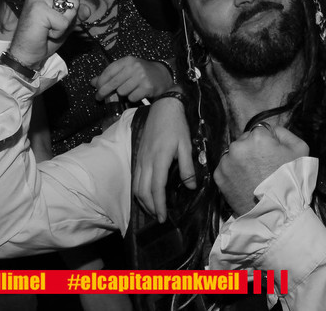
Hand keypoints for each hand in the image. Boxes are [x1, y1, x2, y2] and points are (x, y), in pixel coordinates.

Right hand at [8, 0, 79, 67]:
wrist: (26, 54)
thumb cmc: (43, 38)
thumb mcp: (65, 23)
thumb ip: (77, 14)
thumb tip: (88, 10)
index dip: (69, 14)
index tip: (52, 21)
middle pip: (75, 1)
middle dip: (67, 19)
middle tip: (49, 26)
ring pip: (71, 11)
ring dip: (63, 26)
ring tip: (47, 29)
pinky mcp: (38, 8)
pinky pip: (64, 22)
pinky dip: (58, 32)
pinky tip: (44, 32)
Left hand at [93, 56, 172, 102]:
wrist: (163, 75)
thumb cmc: (142, 72)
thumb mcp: (127, 69)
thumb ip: (110, 75)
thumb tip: (93, 82)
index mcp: (128, 60)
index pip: (109, 71)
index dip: (100, 81)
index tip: (96, 88)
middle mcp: (134, 67)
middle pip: (113, 83)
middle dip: (104, 92)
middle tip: (99, 98)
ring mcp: (141, 77)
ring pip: (122, 91)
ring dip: (123, 94)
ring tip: (129, 90)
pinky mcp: (147, 87)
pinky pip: (132, 97)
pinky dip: (132, 98)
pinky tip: (137, 93)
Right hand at [133, 95, 195, 221]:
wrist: (163, 107)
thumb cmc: (177, 126)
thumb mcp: (186, 146)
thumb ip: (187, 167)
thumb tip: (190, 187)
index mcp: (159, 159)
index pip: (156, 189)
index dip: (159, 205)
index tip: (163, 218)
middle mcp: (146, 161)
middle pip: (143, 191)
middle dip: (150, 207)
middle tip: (159, 218)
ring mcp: (140, 159)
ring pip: (136, 186)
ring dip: (143, 201)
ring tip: (153, 209)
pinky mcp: (138, 156)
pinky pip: (135, 178)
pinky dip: (139, 191)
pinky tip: (146, 194)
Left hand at [215, 125, 308, 215]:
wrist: (277, 213)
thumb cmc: (291, 181)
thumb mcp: (300, 150)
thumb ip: (284, 133)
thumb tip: (271, 130)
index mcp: (257, 137)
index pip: (260, 131)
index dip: (268, 143)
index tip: (272, 157)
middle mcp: (238, 146)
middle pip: (245, 141)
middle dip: (252, 150)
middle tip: (263, 168)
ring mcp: (226, 162)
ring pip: (234, 154)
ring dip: (241, 160)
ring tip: (253, 176)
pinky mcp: (219, 176)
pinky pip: (226, 167)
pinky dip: (233, 173)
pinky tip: (244, 182)